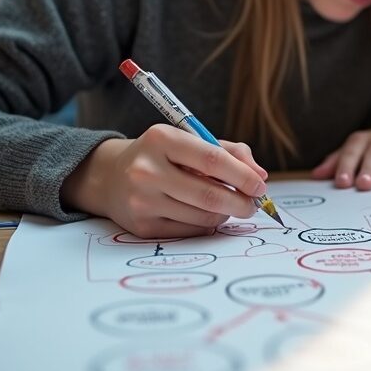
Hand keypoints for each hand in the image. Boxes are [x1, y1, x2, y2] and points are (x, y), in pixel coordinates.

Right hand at [61, 124, 267, 237]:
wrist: (110, 176)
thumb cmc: (162, 156)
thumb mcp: (190, 141)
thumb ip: (230, 152)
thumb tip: (260, 176)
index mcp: (162, 139)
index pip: (212, 160)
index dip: (243, 175)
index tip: (260, 185)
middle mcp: (147, 170)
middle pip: (209, 195)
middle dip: (241, 202)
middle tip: (253, 205)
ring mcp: (141, 200)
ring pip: (203, 217)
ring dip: (225, 214)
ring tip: (227, 205)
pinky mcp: (141, 226)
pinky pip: (189, 231)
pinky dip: (207, 225)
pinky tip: (206, 215)